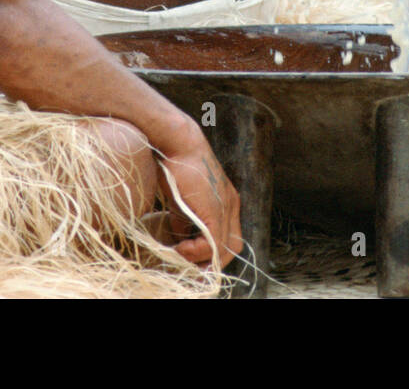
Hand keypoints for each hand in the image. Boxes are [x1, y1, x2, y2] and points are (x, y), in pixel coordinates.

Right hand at [155, 119, 241, 268]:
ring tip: (181, 255)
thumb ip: (185, 220)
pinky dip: (196, 251)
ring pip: (226, 248)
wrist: (176, 144)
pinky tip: (180, 248)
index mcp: (226, 201)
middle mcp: (231, 205)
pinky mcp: (215, 210)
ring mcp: (226, 207)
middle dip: (212, 260)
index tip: (191, 255)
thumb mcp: (181, 199)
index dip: (212, 251)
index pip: (228, 236)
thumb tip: (180, 240)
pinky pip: (212, 242)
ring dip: (203, 258)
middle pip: (233, 246)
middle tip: (190, 264)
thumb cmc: (175, 165)